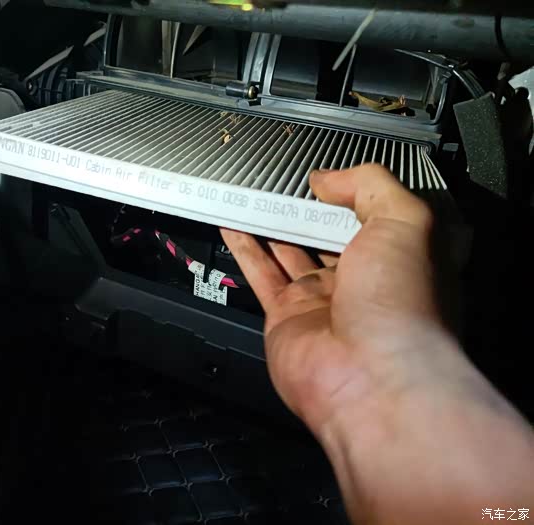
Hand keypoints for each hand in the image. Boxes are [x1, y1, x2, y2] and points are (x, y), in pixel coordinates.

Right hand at [222, 164, 533, 524]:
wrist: (372, 376)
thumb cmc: (405, 305)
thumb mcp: (407, 219)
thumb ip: (368, 185)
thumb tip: (327, 179)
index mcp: (400, 261)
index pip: (375, 218)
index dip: (353, 195)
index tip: (330, 176)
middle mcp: (362, 284)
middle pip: (327, 237)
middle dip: (308, 212)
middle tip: (284, 185)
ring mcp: (322, 302)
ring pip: (289, 253)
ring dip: (271, 226)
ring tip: (252, 198)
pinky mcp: (287, 317)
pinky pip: (261, 275)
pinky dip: (245, 249)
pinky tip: (234, 226)